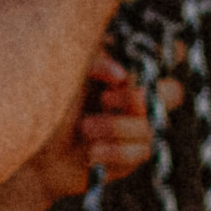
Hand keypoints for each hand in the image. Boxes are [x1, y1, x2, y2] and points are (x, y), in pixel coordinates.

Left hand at [21, 47, 179, 203]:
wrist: (36, 156)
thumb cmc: (49, 108)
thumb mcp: (68, 73)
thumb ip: (94, 60)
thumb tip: (121, 74)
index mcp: (129, 69)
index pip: (171, 54)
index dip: (169, 55)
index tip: (135, 64)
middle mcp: (141, 97)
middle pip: (174, 92)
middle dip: (137, 96)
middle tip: (103, 99)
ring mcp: (141, 128)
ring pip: (154, 125)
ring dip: (115, 126)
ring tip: (84, 129)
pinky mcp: (135, 156)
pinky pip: (142, 151)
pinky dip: (115, 150)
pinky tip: (91, 153)